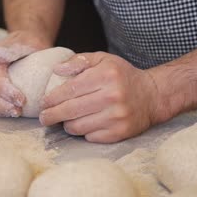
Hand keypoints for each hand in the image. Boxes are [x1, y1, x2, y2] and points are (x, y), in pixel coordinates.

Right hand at [0, 31, 50, 116]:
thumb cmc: (30, 44)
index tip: (22, 101)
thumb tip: (16, 56)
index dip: (6, 91)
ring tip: (12, 114)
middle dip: (0, 104)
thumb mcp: (32, 41)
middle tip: (17, 112)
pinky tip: (1, 114)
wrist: (21, 41)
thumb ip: (26, 48)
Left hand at [40, 52, 162, 142]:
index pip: (69, 89)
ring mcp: (116, 117)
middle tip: (44, 117)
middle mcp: (112, 96)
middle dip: (51, 115)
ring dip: (66, 125)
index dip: (51, 98)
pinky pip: (90, 137)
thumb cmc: (122, 77)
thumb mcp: (103, 60)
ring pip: (77, 126)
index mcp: (105, 76)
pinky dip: (83, 132)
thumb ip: (79, 61)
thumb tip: (56, 70)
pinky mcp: (119, 133)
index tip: (43, 103)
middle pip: (70, 110)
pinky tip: (83, 125)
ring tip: (65, 120)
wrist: (152, 96)